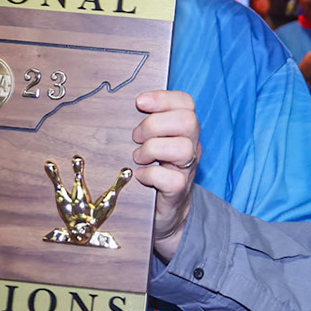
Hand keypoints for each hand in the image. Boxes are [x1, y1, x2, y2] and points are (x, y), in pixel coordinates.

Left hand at [131, 90, 200, 262]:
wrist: (165, 212)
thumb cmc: (152, 170)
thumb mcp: (151, 142)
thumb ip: (145, 125)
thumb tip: (119, 107)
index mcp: (183, 130)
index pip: (186, 102)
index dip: (163, 98)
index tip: (139, 102)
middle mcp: (191, 146)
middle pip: (188, 121)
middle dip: (155, 124)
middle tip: (136, 137)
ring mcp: (187, 169)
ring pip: (183, 148)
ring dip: (153, 149)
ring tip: (138, 157)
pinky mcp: (179, 191)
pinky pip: (172, 179)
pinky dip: (151, 174)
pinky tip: (140, 176)